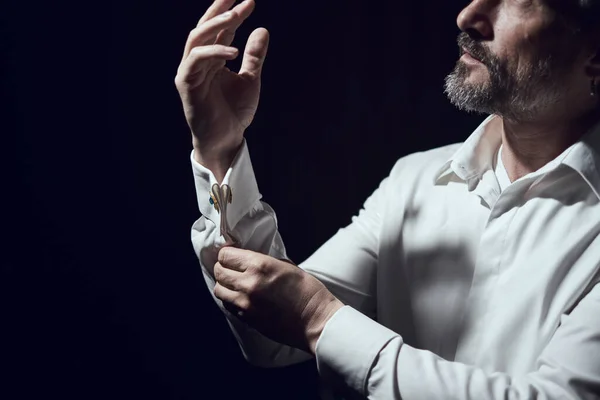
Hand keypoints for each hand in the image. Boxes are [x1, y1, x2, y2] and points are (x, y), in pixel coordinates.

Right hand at [175, 0, 268, 181]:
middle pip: (205, 27)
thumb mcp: (250, 79)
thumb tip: (262, 29)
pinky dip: (214, 51)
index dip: (234, 14)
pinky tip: (233, 50)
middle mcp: (198, 61)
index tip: (250, 2)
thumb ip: (254, 56)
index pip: (221, 30)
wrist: (226, 139)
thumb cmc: (234, 112)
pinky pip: (196, 59)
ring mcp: (190, 70)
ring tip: (237, 15)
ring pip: (197, 37)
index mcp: (212, 59)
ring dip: (216, 24)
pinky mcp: (186, 82)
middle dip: (221, 10)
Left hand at [213, 247, 344, 353]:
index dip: (227, 253)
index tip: (231, 253)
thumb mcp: (287, 266)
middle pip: (219, 271)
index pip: (226, 255)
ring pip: (219, 290)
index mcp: (260, 266)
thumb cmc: (308, 292)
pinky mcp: (246, 319)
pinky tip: (241, 297)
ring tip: (234, 283)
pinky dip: (230, 299)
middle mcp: (248, 284)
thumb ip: (265, 261)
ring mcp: (245, 303)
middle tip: (231, 267)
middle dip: (223, 267)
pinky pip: (228, 305)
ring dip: (225, 284)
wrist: (316, 321)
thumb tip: (249, 260)